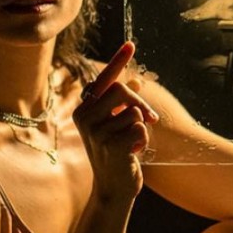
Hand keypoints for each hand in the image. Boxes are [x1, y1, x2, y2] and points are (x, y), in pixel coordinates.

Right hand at [73, 42, 158, 200]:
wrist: (113, 189)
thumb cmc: (116, 153)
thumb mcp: (117, 125)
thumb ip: (122, 104)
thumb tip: (137, 82)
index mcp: (84, 108)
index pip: (104, 79)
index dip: (119, 61)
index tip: (131, 44)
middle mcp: (84, 117)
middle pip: (122, 90)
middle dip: (140, 104)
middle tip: (147, 120)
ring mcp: (96, 132)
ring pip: (134, 111)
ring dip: (141, 128)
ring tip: (131, 144)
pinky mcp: (111, 145)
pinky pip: (140, 129)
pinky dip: (143, 140)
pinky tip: (132, 154)